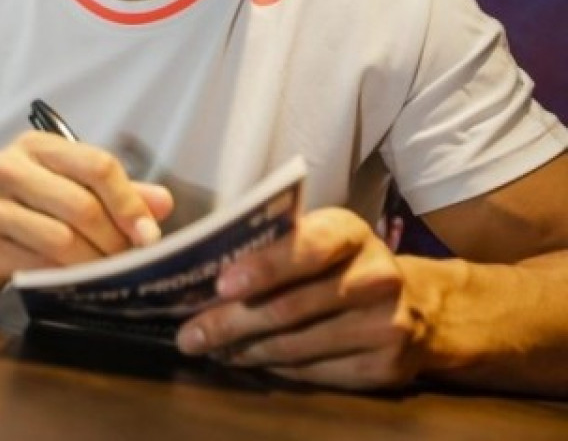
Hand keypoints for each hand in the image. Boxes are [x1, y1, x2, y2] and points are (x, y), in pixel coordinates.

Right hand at [0, 130, 172, 307]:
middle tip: (128, 263)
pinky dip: (61, 277)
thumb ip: (114, 195)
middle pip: (81, 204)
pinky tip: (72, 283)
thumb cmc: (20, 214)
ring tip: (104, 276)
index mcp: (36, 146)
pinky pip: (34, 264)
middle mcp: (6, 165)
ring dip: (91, 263)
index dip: (129, 202)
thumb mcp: (65, 193)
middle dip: (113, 240)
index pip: (97, 164)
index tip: (148, 235)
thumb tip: (163, 203)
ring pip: (60, 238)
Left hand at [176, 207, 430, 389]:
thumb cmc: (341, 264)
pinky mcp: (385, 366)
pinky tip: (248, 361)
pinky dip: (274, 368)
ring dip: (245, 350)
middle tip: (189, 335)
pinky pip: (314, 372)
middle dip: (231, 322)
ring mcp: (386, 324)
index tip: (222, 285)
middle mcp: (376, 276)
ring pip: (298, 344)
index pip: (307, 247)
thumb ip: (271, 246)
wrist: (417, 305)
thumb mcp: (316, 238)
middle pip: (292, 306)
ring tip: (210, 350)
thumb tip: (201, 273)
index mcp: (350, 232)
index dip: (264, 267)